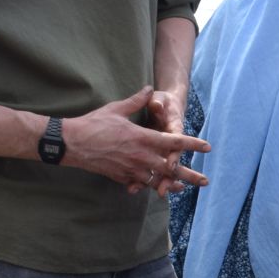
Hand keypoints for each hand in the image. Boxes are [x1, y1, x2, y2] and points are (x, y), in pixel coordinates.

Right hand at [62, 86, 208, 196]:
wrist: (71, 143)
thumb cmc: (93, 124)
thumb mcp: (116, 108)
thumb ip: (136, 100)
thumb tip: (149, 88)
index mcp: (142, 138)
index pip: (174, 142)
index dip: (192, 144)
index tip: (207, 147)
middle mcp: (141, 156)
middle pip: (171, 168)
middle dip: (190, 175)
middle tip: (205, 181)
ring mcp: (132, 169)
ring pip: (158, 180)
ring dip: (173, 184)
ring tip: (184, 187)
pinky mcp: (122, 177)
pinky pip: (140, 184)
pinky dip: (150, 186)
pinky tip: (158, 188)